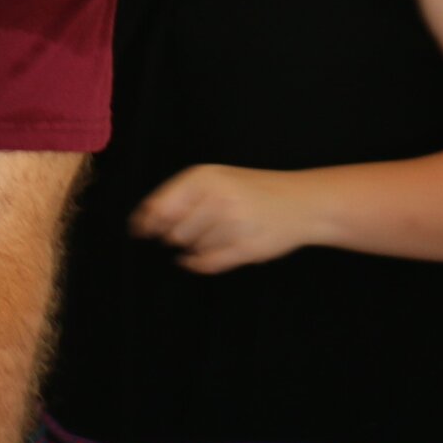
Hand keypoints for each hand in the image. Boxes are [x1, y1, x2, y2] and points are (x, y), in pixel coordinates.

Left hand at [130, 163, 320, 273]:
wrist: (302, 203)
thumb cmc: (251, 190)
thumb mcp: (215, 179)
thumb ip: (178, 197)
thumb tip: (141, 224)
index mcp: (205, 177)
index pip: (160, 208)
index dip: (147, 224)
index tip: (142, 232)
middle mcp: (218, 198)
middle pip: (174, 233)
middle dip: (177, 237)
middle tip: (200, 228)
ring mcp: (234, 224)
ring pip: (192, 249)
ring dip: (195, 248)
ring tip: (218, 234)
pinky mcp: (246, 248)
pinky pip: (208, 264)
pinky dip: (200, 264)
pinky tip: (207, 255)